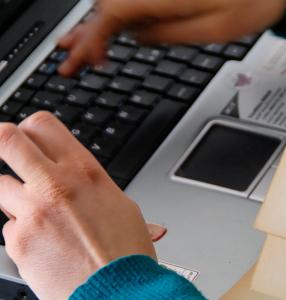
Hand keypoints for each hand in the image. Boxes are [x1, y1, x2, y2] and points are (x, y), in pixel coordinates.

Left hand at [0, 112, 155, 298]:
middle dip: (2, 142)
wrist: (117, 290)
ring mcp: (32, 212)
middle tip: (8, 154)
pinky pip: (9, 227)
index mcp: (85, 171)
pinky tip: (46, 245)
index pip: (41, 125)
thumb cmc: (126, 253)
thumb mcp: (121, 207)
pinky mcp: (18, 241)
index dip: (29, 130)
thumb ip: (91, 186)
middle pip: (7, 140)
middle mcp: (55, 185)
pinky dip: (23, 233)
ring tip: (38, 214)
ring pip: (0, 187)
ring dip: (14, 197)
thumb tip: (77, 177)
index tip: (27, 139)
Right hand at [58, 0, 285, 75]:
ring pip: (119, 5)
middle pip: (109, 8)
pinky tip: (113, 32)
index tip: (85, 62)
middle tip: (68, 61)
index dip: (92, 41)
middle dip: (86, 36)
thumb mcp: (212, 30)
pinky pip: (137, 3)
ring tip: (80, 48)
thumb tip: (137, 37)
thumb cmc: (253, 2)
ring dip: (98, 27)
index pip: (111, 16)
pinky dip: (120, 19)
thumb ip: (168, 33)